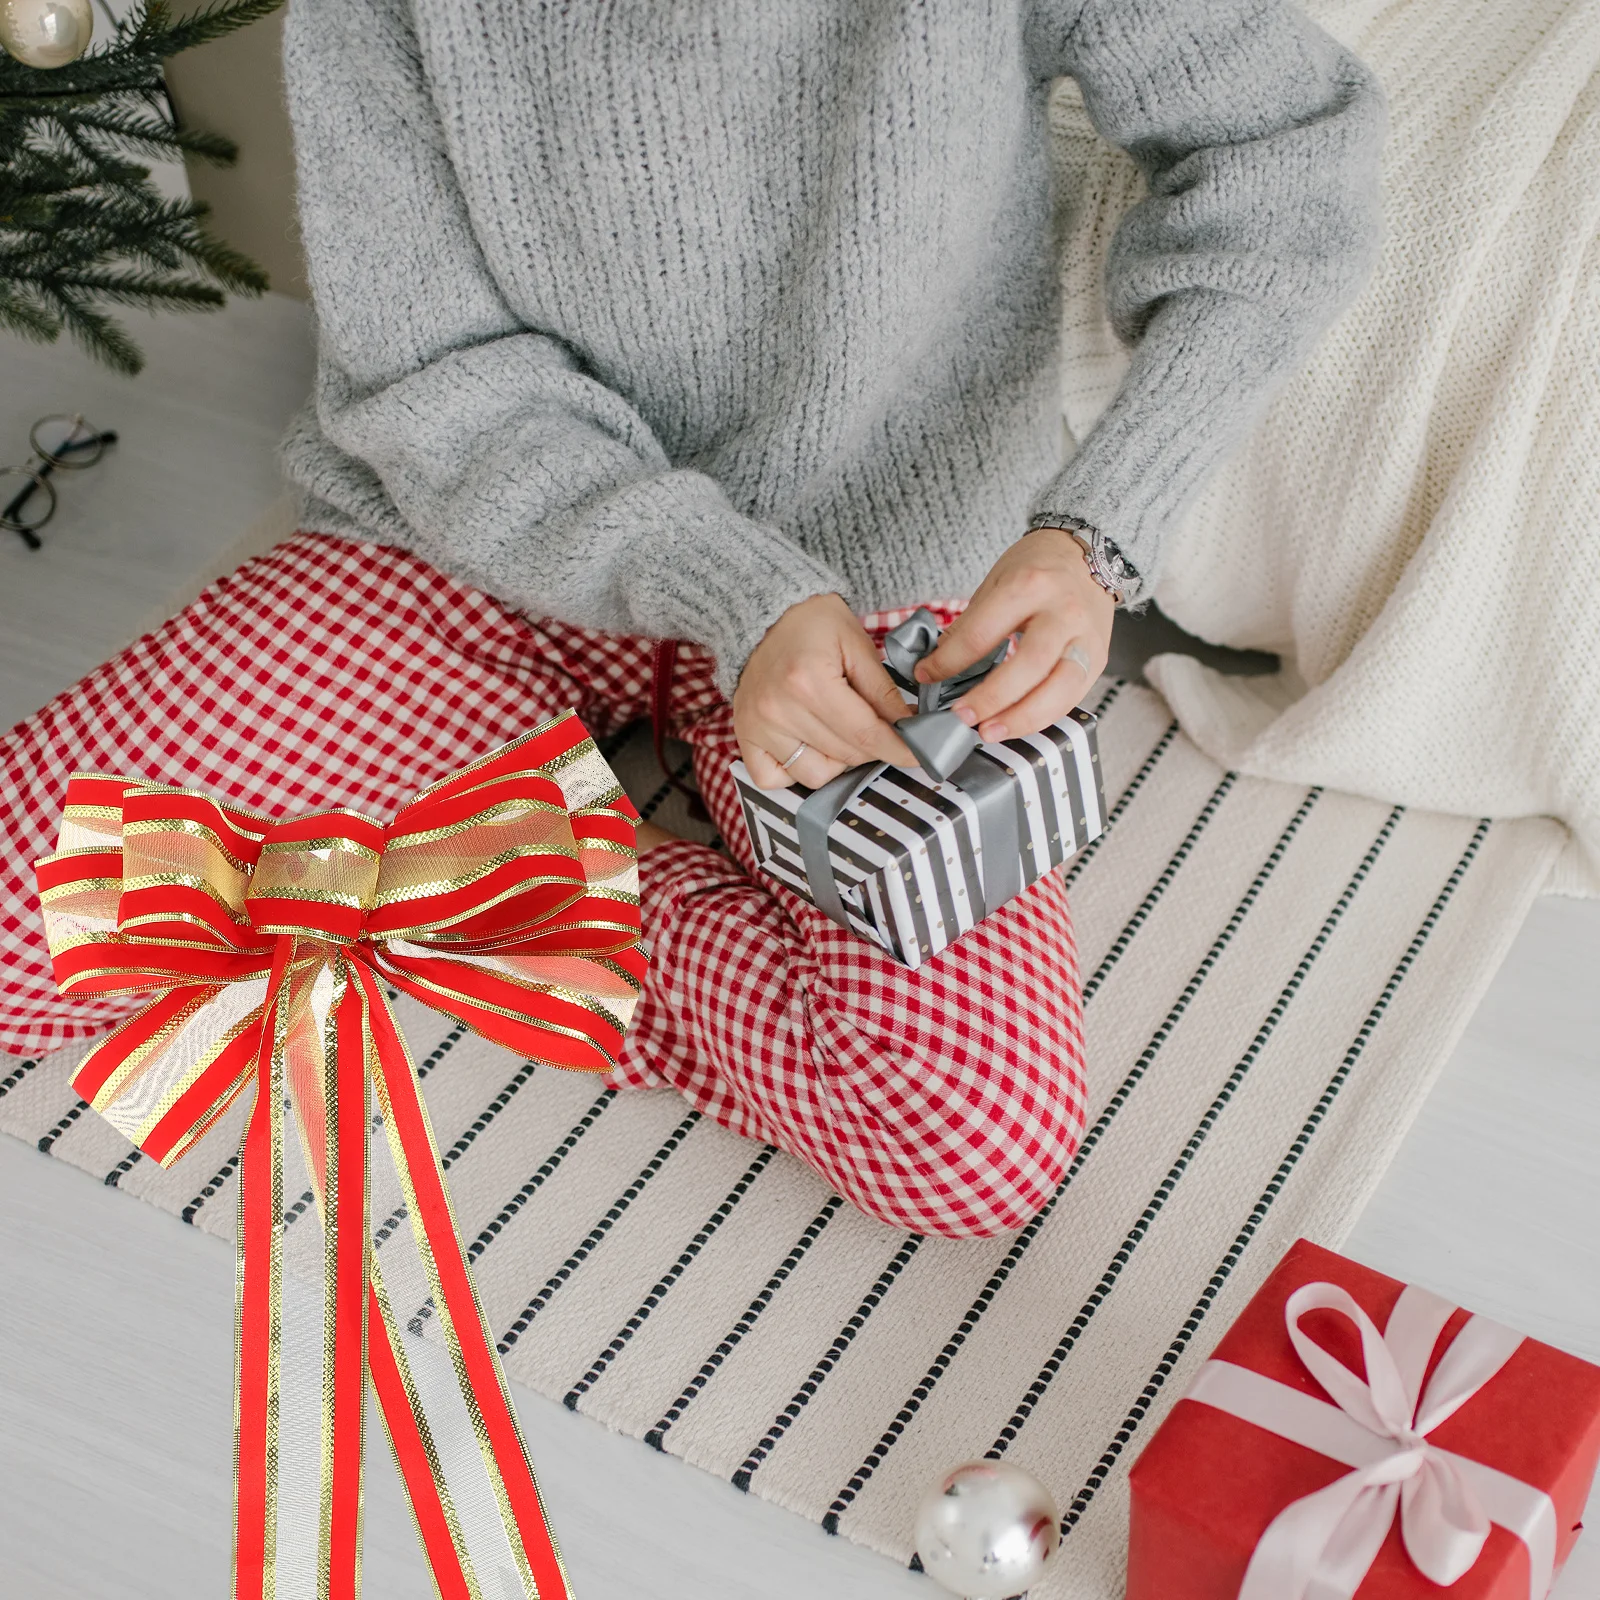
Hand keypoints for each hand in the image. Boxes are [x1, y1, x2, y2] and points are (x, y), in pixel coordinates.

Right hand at [733, 593, 915, 789]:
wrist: (766, 613)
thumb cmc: (813, 623)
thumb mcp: (857, 645)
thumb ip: (883, 692)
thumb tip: (909, 729)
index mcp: (809, 681)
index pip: (865, 734)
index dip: (897, 749)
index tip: (918, 755)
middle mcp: (778, 709)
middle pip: (844, 756)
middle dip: (872, 748)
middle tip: (879, 729)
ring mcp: (758, 726)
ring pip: (815, 774)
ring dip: (838, 761)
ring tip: (840, 731)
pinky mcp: (744, 735)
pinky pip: (773, 780)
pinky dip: (796, 772)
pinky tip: (809, 747)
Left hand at [914, 527, 1112, 740]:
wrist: (1088, 556)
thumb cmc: (1037, 568)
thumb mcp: (996, 583)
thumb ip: (970, 626)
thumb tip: (937, 667)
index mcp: (1029, 585)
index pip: (982, 633)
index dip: (949, 661)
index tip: (926, 676)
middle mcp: (1063, 612)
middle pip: (1028, 664)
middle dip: (991, 697)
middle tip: (961, 717)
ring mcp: (1085, 637)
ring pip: (1059, 688)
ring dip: (1022, 717)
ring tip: (990, 732)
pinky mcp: (1097, 659)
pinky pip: (1072, 697)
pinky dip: (1043, 716)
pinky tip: (1017, 724)